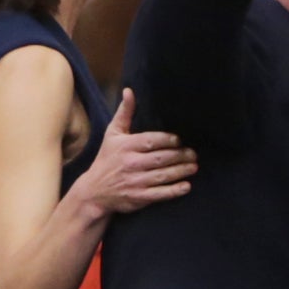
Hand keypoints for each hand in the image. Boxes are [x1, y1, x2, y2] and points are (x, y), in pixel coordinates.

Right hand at [82, 88, 197, 214]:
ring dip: (181, 171)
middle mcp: (131, 163)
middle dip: (180, 155)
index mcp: (126, 146)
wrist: (94, 191)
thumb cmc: (107, 158)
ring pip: (163, 175)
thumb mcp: (112, 134)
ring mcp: (135, 181)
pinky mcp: (139, 197)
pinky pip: (160, 194)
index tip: (179, 140)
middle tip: (193, 153)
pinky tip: (186, 186)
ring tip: (194, 166)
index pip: (152, 140)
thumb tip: (129, 90)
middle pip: (161, 158)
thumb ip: (125, 113)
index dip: (168, 140)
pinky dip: (174, 191)